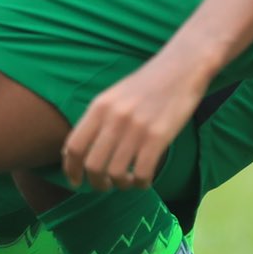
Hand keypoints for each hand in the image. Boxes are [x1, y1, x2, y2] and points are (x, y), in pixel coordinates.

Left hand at [62, 53, 211, 190]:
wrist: (182, 67)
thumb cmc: (147, 85)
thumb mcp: (113, 97)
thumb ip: (95, 121)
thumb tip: (71, 152)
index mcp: (98, 107)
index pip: (73, 146)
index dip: (70, 169)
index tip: (76, 181)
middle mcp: (113, 118)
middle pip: (92, 165)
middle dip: (96, 183)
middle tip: (105, 186)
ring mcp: (136, 128)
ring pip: (117, 173)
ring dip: (121, 185)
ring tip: (128, 181)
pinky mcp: (158, 136)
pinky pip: (143, 173)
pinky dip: (142, 183)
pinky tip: (145, 180)